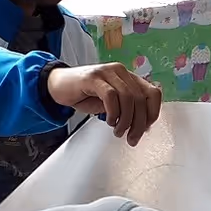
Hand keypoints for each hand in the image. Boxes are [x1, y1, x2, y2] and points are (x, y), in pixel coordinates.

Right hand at [47, 63, 162, 145]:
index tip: (145, 129)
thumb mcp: (111, 104)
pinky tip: (109, 121)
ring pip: (128, 98)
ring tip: (118, 131)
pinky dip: (113, 112)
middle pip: (141, 98)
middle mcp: (120, 72)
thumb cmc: (84, 95)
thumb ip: (127, 110)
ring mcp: (107, 72)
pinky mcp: (93, 77)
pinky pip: (111, 96)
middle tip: (132, 138)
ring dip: (126, 120)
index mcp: (128, 77)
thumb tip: (143, 126)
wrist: (57, 86)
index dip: (152, 113)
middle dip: (139, 123)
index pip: (153, 93)